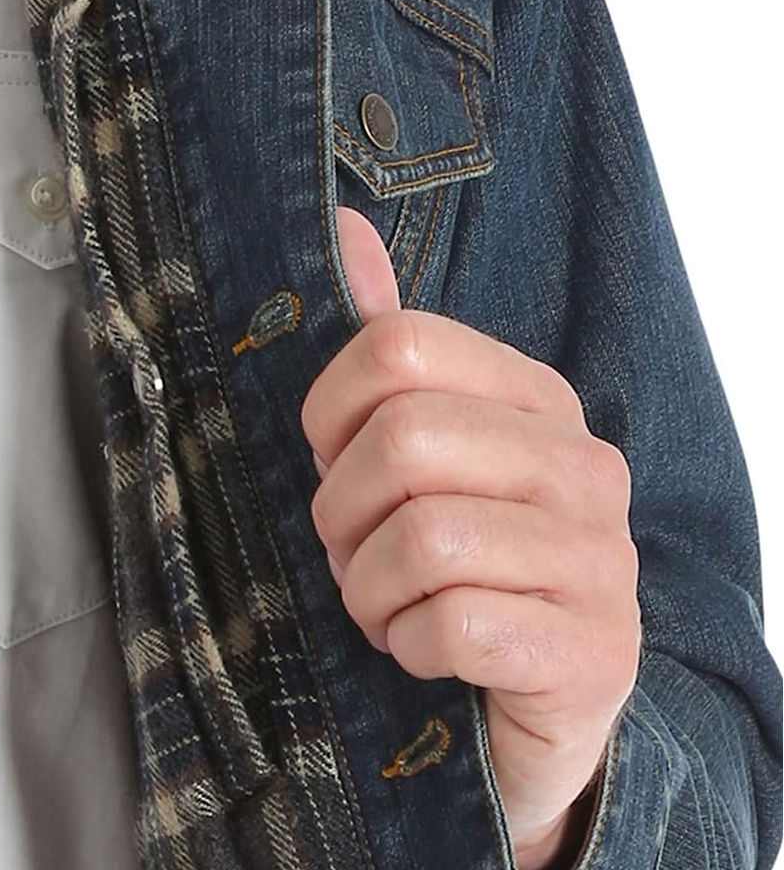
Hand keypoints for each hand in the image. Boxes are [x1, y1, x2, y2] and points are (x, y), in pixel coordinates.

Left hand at [300, 207, 641, 867]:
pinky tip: (425, 650)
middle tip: (351, 552)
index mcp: (534, 398)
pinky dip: (408, 646)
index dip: (328, 417)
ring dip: (369, 591)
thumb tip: (343, 226)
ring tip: (385, 605)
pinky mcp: (594, 648)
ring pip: (421, 540)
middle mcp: (580, 463)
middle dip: (339, 515)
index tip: (332, 464)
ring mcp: (599, 557)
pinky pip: (454, 624)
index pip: (395, 348)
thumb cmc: (456, 565)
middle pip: (401, 441)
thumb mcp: (418, 452)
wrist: (526, 700)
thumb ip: (387, 344)